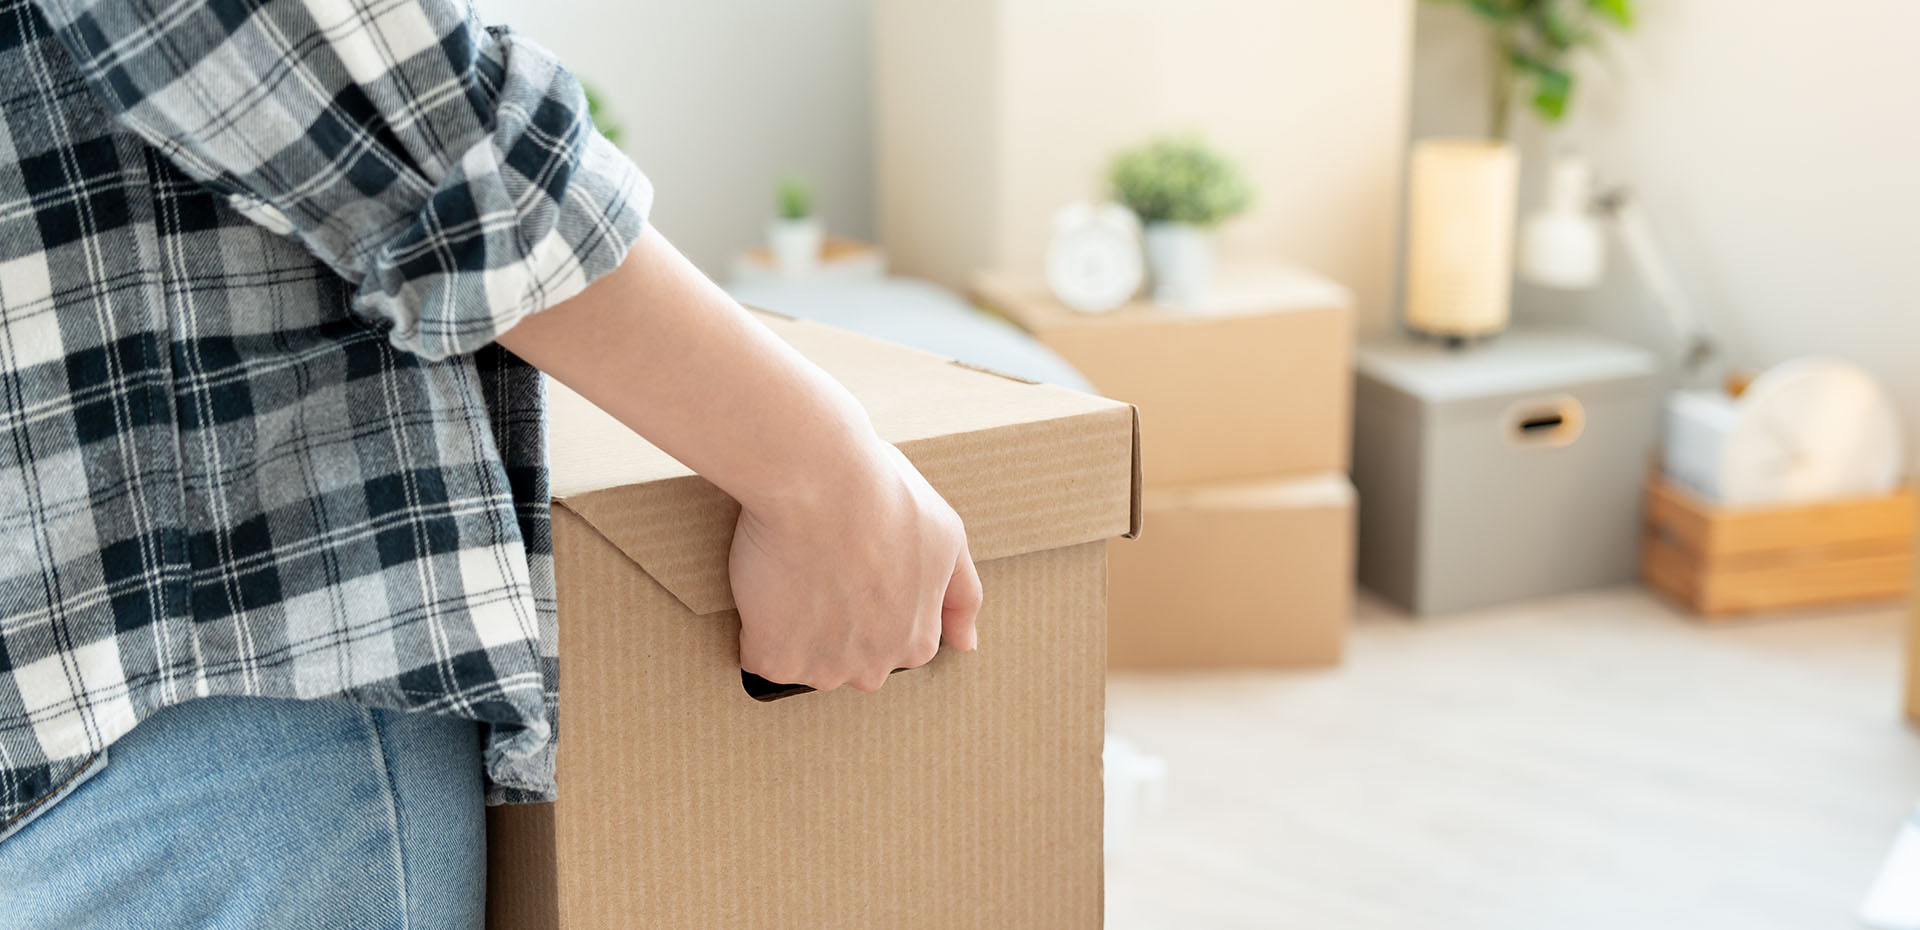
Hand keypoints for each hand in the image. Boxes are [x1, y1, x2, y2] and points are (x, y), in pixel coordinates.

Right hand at [730, 442, 981, 691]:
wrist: (819, 480)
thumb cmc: (882, 495)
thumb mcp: (947, 536)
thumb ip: (961, 596)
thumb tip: (966, 644)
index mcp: (918, 642)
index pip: (891, 643)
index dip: (867, 602)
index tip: (852, 567)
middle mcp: (875, 668)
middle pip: (846, 658)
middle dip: (833, 625)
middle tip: (821, 567)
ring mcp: (824, 668)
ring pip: (802, 659)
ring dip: (791, 627)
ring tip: (793, 571)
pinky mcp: (775, 658)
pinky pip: (758, 654)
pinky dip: (755, 629)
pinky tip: (766, 585)